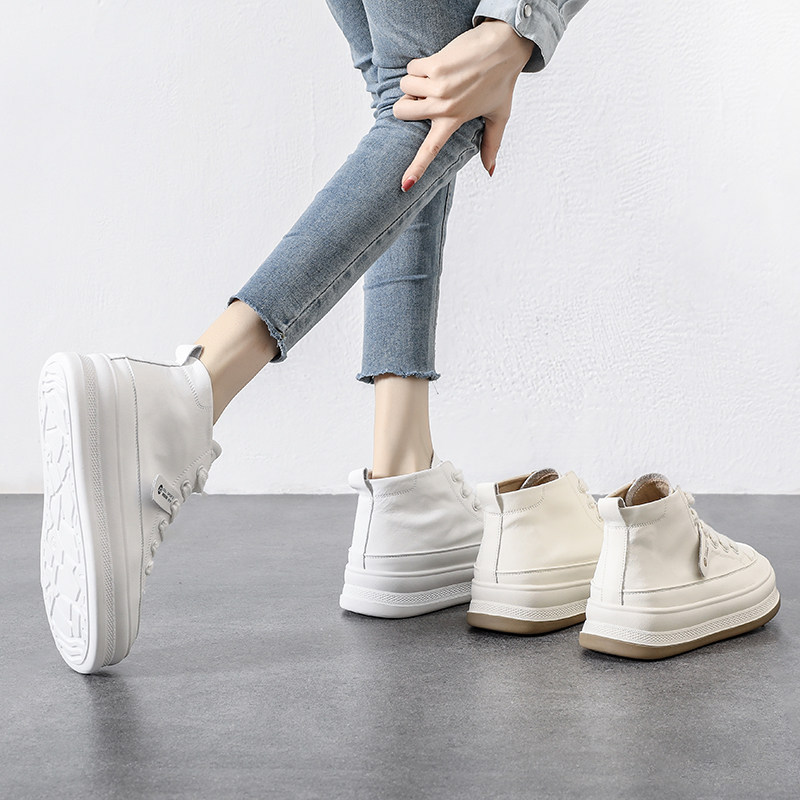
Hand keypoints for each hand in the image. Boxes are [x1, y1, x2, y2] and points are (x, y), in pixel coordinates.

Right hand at [393, 19, 534, 190]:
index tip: (405, 186)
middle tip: (422, 96)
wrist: (505, 47)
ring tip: (436, 77)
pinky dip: (420, 65)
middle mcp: (444, 106)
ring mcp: (438, 86)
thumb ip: (491, 144)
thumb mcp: (499, 116)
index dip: (416, 169)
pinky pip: (412, 68)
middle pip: (402, 111)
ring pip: (405, 86)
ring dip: (415, 81)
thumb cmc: (502, 81)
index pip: (431, 151)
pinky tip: (438, 64)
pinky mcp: (435, 65)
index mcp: (455, 121)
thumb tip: (490, 171)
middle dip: (405, 103)